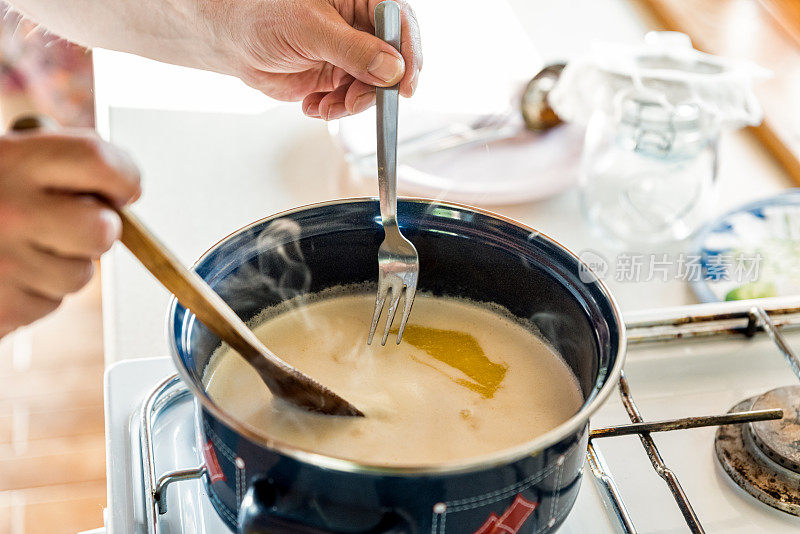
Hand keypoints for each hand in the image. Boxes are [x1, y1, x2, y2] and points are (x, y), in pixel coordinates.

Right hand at [0, 130, 140, 337]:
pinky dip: (34, 291)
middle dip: (97, 229)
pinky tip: (1, 272)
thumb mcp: (1, 157)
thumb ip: (53, 162)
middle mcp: (12, 213)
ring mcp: (6, 265)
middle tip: (68, 222)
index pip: (100, 162)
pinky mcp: (4, 309)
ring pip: (80, 274)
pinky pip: (49, 303)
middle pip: (104, 230)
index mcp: (13, 162)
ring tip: (14, 247)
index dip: (124, 175)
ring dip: (60, 264)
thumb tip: (119, 182)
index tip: (123, 186)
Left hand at [200, 0, 421, 119]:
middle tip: (354, 101)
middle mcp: (360, 27)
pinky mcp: (338, 77)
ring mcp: (351, 54)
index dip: (408, 54)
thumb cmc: (262, 17)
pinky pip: (352, 100)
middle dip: (376, 88)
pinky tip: (314, 105)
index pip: (399, 23)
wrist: (233, 42)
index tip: (405, 85)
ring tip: (326, 106)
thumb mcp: (310, 30)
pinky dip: (336, 109)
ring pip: (373, 87)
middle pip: (392, 61)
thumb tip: (392, 70)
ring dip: (352, 103)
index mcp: (359, 0)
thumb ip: (353, 51)